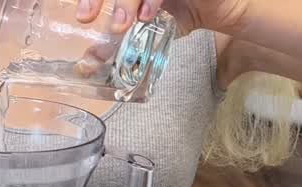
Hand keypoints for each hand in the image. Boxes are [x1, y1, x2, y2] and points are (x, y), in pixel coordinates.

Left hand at [76, 0, 250, 34]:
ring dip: (125, 1)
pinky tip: (147, 16)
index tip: (80, 16)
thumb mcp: (144, 29)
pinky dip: (151, 0)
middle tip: (85, 17)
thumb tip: (86, 65)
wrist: (221, 6)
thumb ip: (115, 43)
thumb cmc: (181, 12)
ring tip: (120, 25)